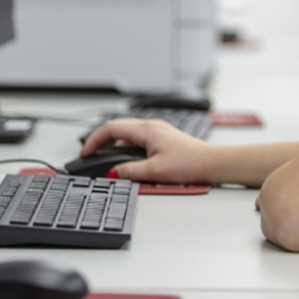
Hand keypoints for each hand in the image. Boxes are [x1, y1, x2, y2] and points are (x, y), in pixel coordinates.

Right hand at [78, 117, 217, 183]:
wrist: (212, 162)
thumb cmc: (190, 163)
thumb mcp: (155, 171)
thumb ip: (130, 172)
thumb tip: (112, 173)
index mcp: (146, 130)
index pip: (111, 128)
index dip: (94, 140)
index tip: (85, 152)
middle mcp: (151, 126)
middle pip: (118, 128)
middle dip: (101, 141)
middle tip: (90, 155)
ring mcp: (158, 131)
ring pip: (128, 134)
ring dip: (115, 145)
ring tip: (106, 159)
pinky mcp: (163, 138)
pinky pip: (138, 139)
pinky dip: (127, 148)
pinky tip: (128, 161)